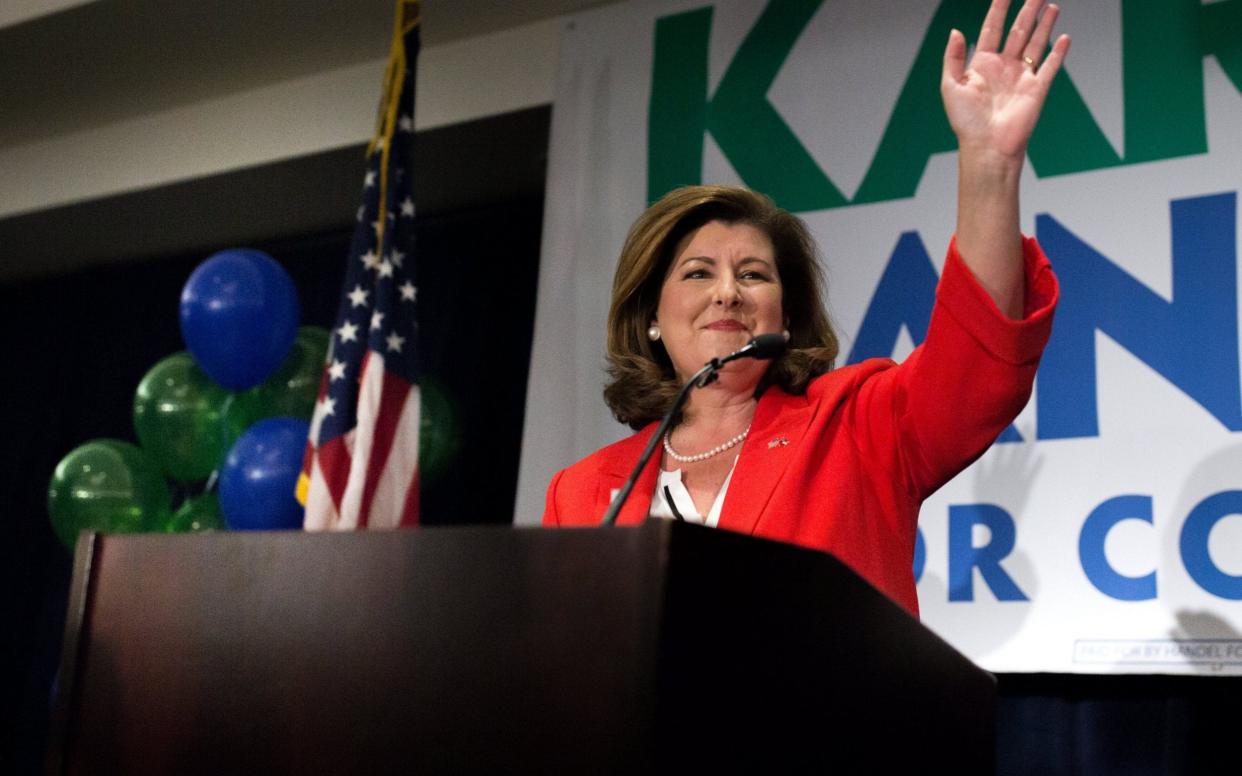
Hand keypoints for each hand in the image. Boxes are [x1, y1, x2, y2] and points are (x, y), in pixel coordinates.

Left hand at [941, 0, 1070, 164]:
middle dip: (1027, 10)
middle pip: (1018, 31)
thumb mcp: (950, 86)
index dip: (998, 10)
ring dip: (1044, 24)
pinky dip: (1058, 52)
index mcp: (982, 65)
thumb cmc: (966, 122)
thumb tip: (955, 31)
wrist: (987, 147)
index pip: (991, 29)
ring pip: (1035, 43)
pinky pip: (1050, 66)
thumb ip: (953, 58)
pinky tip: (1064, 37)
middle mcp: (1003, 67)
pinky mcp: (1037, 89)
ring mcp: (1021, 77)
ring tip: (1051, 5)